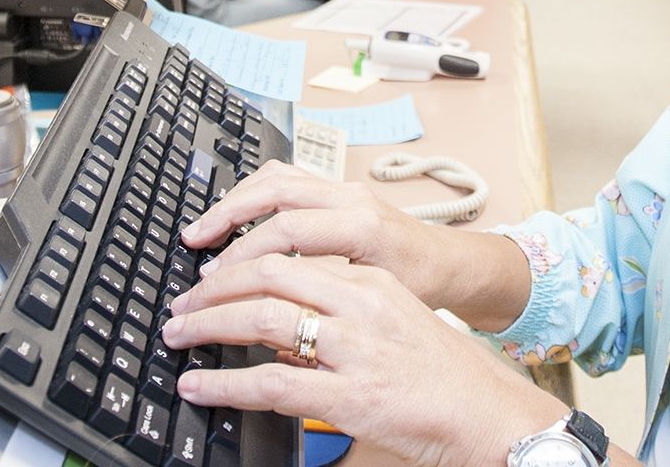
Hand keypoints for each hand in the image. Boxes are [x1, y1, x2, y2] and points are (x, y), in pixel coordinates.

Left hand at [162, 255, 564, 466]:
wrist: (491, 415)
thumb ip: (344, 317)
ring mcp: (356, 348)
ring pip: (261, 320)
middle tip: (182, 303)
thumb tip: (285, 333)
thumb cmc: (446, 378)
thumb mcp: (396, 324)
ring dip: (207, 325)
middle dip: (213, 286)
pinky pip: (271, 383)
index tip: (210, 274)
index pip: (289, 255)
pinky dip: (225, 383)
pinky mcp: (351, 394)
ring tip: (178, 336)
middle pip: (267, 275)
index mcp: (372, 281)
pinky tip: (199, 384)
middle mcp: (361, 304)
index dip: (238, 262)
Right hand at [179, 162, 452, 307]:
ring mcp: (344, 188)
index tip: (212, 282)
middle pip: (275, 193)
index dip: (243, 257)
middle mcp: (351, 199)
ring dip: (234, 201)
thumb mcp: (376, 309)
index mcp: (362, 227)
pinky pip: (287, 178)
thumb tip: (267, 331)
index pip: (287, 231)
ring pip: (277, 177)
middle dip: (226, 219)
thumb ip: (325, 311)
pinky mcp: (338, 189)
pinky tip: (233, 217)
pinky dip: (253, 194)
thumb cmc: (422, 291)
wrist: (453, 266)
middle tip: (192, 248)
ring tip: (202, 231)